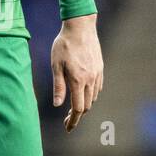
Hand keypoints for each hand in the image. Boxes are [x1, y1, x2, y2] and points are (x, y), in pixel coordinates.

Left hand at [51, 14, 103, 132]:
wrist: (81, 26)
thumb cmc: (64, 44)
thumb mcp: (56, 65)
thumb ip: (58, 86)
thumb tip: (58, 105)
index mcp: (78, 80)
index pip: (78, 108)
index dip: (73, 121)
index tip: (68, 128)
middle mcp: (90, 80)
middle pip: (87, 106)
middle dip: (77, 115)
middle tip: (67, 120)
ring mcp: (97, 74)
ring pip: (93, 97)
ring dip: (84, 105)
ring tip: (73, 107)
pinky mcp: (100, 68)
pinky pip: (97, 87)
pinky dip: (90, 95)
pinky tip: (83, 93)